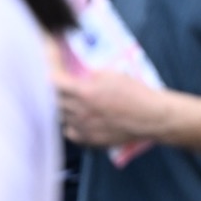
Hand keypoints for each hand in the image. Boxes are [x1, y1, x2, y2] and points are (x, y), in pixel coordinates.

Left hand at [53, 48, 173, 147]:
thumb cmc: (134, 93)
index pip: (53, 81)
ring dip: (61, 104)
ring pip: (60, 116)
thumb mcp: (109, 74)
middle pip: (53, 99)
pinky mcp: (91, 141)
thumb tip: (75, 75)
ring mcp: (84, 129)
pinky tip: (76, 116)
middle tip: (58, 78)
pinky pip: (70, 132)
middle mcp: (80, 113)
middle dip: (53, 87)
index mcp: (84, 93)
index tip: (50, 59)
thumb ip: (87, 76)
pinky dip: (69, 123)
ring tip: (67, 96)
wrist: (151, 117)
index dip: (49, 68)